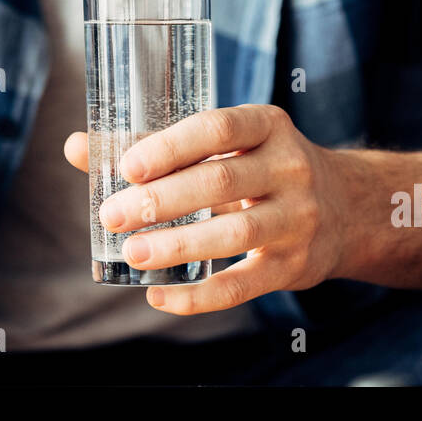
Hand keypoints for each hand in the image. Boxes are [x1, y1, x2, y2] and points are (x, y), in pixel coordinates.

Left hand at [63, 104, 351, 314]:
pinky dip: (198, 295)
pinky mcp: (294, 265)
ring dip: (176, 245)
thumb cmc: (261, 168)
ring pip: (233, 233)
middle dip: (161, 200)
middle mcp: (289, 167)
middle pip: (220, 182)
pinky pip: (243, 284)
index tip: (127, 166)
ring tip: (132, 253)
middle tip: (113, 216)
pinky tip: (159, 294)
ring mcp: (297, 218)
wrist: (345, 208)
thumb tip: (76, 146)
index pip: (217, 129)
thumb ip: (154, 147)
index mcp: (267, 126)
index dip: (170, 147)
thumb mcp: (225, 145)